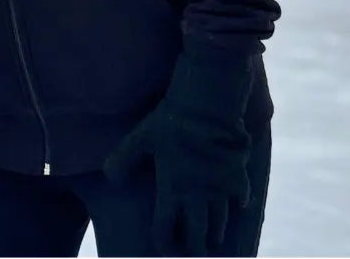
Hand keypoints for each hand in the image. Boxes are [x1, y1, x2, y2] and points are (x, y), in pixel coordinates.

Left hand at [104, 48, 252, 255]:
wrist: (207, 104)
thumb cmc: (171, 120)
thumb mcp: (141, 137)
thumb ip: (123, 158)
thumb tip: (109, 177)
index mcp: (172, 189)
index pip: (166, 231)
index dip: (163, 242)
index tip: (163, 246)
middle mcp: (197, 195)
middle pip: (197, 236)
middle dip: (194, 247)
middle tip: (194, 251)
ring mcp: (219, 188)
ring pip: (219, 223)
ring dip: (215, 233)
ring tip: (213, 238)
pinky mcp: (238, 175)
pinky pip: (241, 198)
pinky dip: (238, 204)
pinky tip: (237, 204)